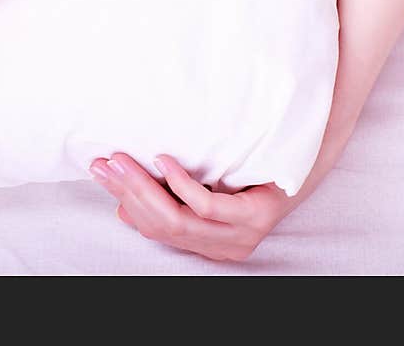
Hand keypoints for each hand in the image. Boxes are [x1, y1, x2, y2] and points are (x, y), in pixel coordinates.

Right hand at [89, 153, 295, 261]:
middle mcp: (221, 245)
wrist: (304, 157)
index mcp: (206, 242)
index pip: (153, 228)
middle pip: (160, 225)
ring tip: (123, 161)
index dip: (123, 200)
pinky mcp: (255, 218)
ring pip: (177, 219)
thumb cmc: (251, 170)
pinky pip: (206, 207)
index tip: (99, 172)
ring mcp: (239, 235)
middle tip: (103, 164)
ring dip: (143, 188)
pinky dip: (180, 185)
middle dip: (126, 192)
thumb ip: (169, 197)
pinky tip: (165, 162)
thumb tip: (122, 205)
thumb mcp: (204, 185)